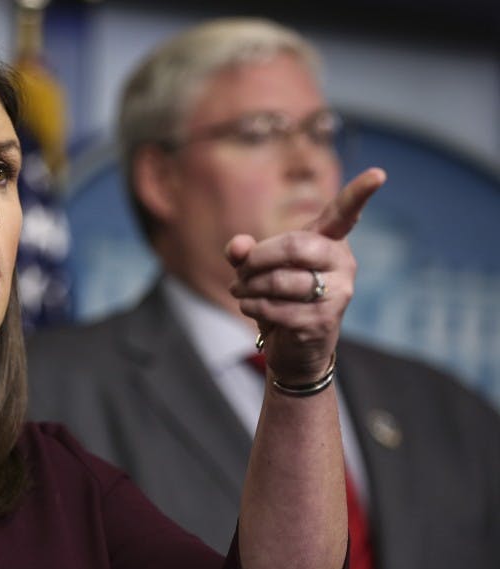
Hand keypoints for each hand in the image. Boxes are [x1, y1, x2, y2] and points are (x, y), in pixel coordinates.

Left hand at [225, 168, 386, 383]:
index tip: (378, 174)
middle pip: (295, 246)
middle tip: (241, 270)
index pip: (345, 214)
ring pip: (281, 280)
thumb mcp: (259, 270)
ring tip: (241, 290)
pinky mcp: (324, 320)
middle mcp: (341, 263)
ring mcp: (338, 293)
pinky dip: (253, 306)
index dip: (360, 193)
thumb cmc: (279, 298)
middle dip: (258, 258)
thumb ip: (245, 252)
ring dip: (250, 286)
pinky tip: (251, 306)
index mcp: (329, 242)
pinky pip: (277, 307)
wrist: (295, 348)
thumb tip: (237, 247)